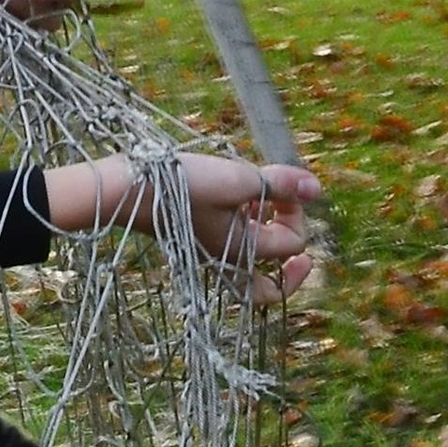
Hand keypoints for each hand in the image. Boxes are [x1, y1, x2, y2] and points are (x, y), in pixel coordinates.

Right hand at [42, 150, 322, 300]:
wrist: (129, 189)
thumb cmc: (182, 187)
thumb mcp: (237, 179)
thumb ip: (280, 184)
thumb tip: (318, 189)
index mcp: (244, 253)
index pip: (293, 242)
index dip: (297, 211)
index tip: (286, 186)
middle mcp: (230, 263)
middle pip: (278, 267)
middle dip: (289, 233)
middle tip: (284, 203)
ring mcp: (213, 255)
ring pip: (256, 264)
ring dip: (268, 232)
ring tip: (263, 202)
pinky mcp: (199, 241)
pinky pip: (234, 248)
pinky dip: (244, 228)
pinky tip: (238, 198)